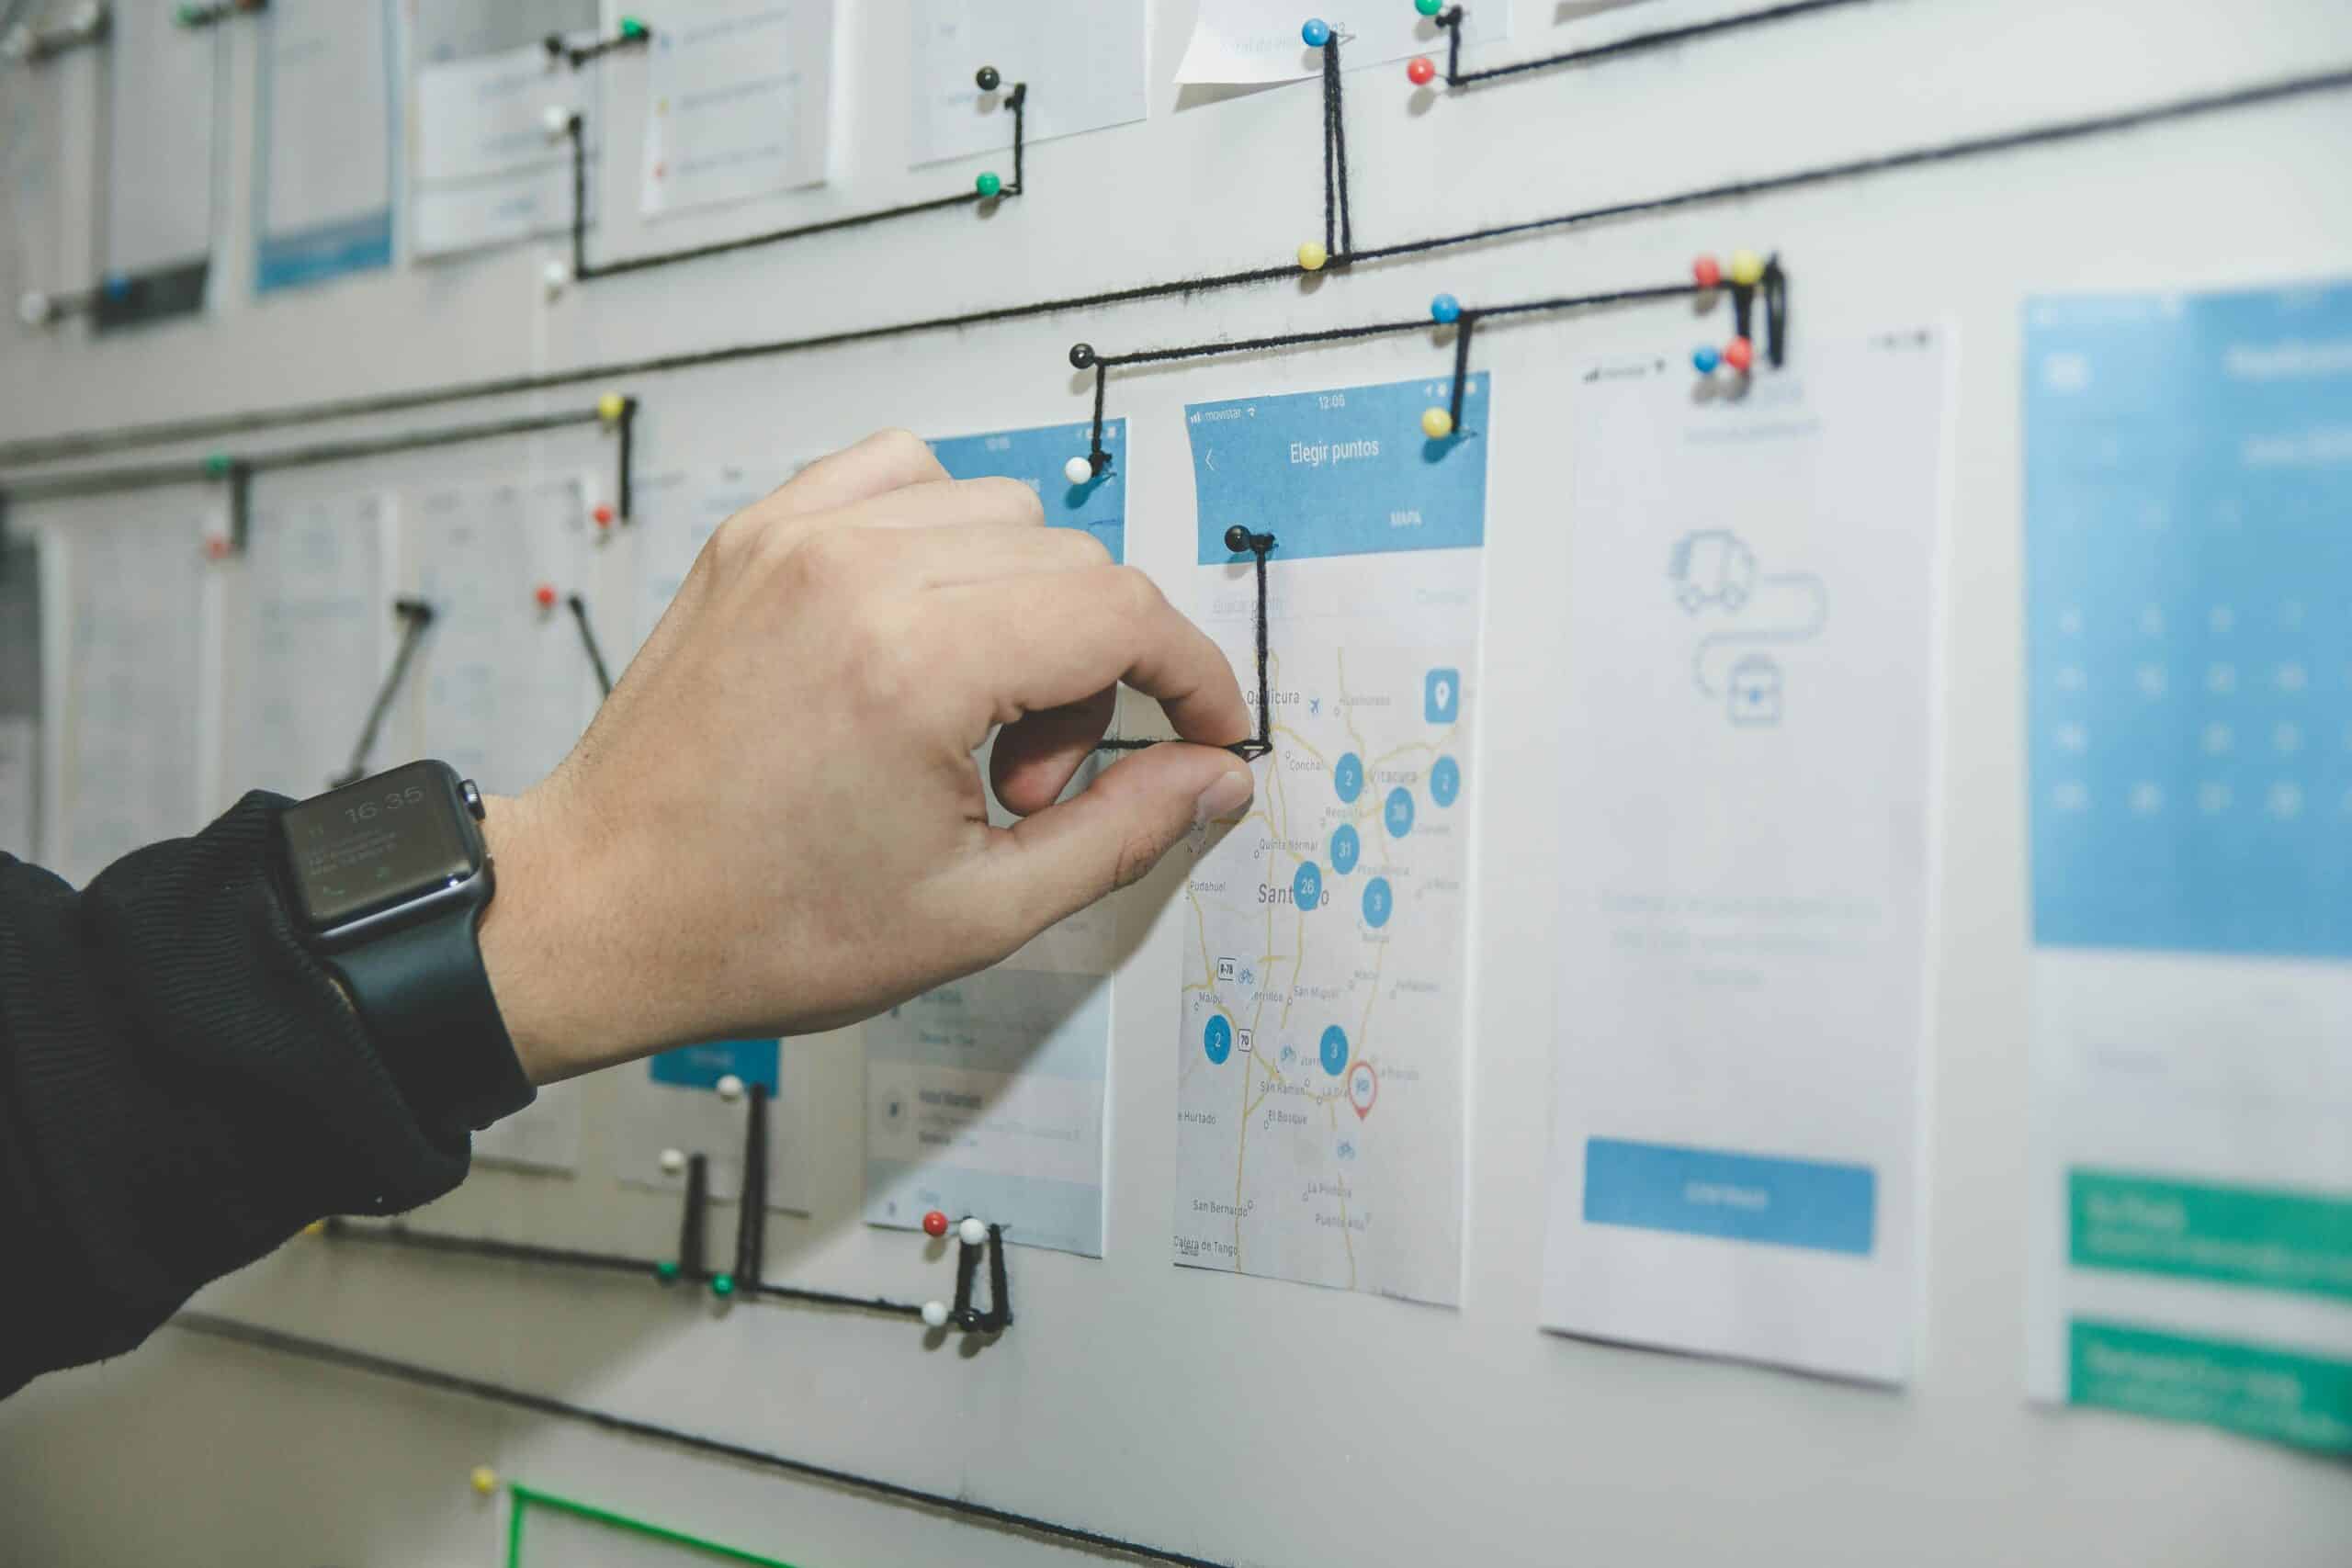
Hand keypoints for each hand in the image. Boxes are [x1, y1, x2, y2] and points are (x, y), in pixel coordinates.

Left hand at [477, 430, 1255, 1082]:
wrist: (599, 910)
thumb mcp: (975, 913)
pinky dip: (943, 536)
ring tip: (967, 720)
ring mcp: (796, 538)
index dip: (1192, 676)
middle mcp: (854, 571)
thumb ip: (1121, 832)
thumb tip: (1212, 773)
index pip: (1123, 612)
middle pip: (1073, 563)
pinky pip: (902, 473)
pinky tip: (922, 632)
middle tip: (1029, 784)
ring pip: (1001, 510)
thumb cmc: (758, 926)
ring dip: (1025, 605)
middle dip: (1096, 672)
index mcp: (912, 664)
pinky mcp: (757, 533)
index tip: (1205, 729)